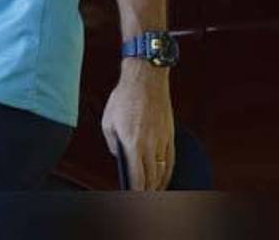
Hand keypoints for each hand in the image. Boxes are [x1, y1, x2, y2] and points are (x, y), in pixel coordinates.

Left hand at [102, 61, 174, 190]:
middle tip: (141, 199)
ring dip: (157, 185)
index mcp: (132, 142)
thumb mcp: (108, 121)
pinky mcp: (170, 135)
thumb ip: (113, 143)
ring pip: (163, 172)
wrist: (146, 78)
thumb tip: (120, 156)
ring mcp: (162, 140)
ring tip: (151, 192)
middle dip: (147, 192)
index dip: (135, 191)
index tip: (132, 198)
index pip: (136, 177)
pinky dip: (167, 172)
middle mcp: (150, 144)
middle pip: (151, 179)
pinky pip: (170, 160)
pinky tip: (163, 177)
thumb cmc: (125, 97)